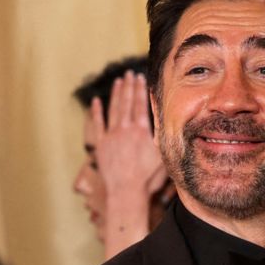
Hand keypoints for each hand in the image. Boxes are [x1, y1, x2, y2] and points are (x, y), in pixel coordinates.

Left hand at [92, 71, 166, 196]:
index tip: (140, 77)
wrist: (126, 191)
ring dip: (116, 94)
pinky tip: (96, 102)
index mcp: (141, 131)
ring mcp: (111, 136)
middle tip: (129, 74)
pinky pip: (97, 125)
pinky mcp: (101, 145)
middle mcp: (125, 129)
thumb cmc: (148, 178)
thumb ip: (163, 136)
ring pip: (113, 110)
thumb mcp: (163, 156)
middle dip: (128, 86)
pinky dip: (96, 112)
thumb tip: (168, 120)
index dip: (140, 90)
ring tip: (118, 82)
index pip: (140, 105)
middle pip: (127, 103)